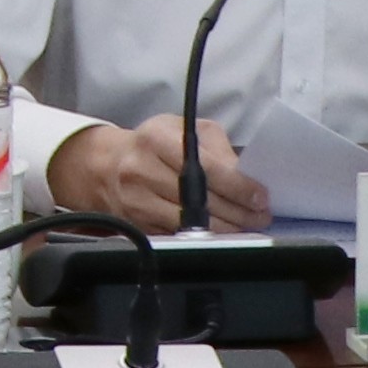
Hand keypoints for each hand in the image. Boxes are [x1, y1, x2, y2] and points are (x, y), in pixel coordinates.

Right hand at [47, 117, 269, 234]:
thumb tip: (246, 176)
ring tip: (247, 226)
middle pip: (201, 199)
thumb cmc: (152, 145)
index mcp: (156, 139)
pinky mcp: (137, 225)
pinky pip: (177, 236)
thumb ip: (215, 147)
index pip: (205, 167)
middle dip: (239, 212)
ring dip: (226, 229)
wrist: (105, 166)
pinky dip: (203, 238)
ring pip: (191, 224)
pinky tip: (221, 234)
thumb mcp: (181, 130)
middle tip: (261, 215)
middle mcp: (142, 170)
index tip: (260, 196)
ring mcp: (136, 201)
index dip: (237, 185)